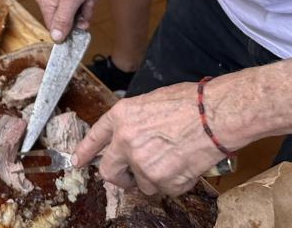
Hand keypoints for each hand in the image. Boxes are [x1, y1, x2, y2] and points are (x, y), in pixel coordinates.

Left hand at [72, 81, 235, 195]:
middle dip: (120, 177)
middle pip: (110, 172)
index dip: (85, 151)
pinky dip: (175, 183)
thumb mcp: (151, 101)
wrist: (214, 116)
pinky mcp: (161, 180)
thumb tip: (133, 137)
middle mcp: (125, 141)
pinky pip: (165, 189)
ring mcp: (142, 163)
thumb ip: (135, 122)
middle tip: (132, 176)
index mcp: (121, 116)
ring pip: (142, 183)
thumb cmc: (189, 103)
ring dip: (155, 178)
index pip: (95, 137)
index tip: (77, 162)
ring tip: (174, 159)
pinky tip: (186, 165)